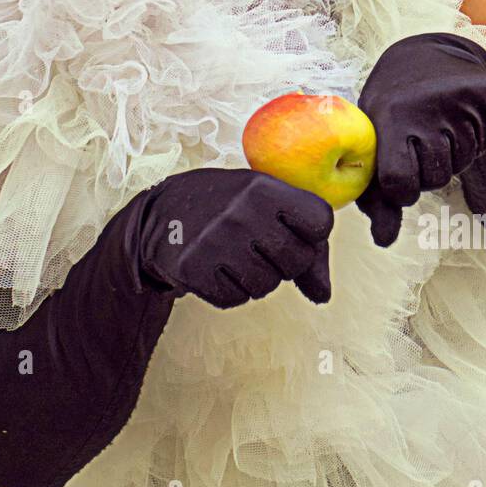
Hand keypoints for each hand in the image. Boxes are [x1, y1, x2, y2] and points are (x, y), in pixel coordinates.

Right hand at [134, 168, 333, 308]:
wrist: (162, 211)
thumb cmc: (227, 205)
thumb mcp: (266, 201)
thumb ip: (305, 241)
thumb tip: (323, 296)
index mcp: (262, 187)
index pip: (320, 222)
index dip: (311, 232)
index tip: (291, 227)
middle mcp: (240, 213)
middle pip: (297, 261)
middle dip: (285, 260)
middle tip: (259, 242)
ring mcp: (215, 242)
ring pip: (267, 285)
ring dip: (257, 277)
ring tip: (235, 253)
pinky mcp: (193, 269)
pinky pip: (235, 298)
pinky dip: (230, 289)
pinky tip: (216, 266)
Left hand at [356, 32, 485, 246]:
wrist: (428, 61)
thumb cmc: (391, 113)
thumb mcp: (375, 143)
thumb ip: (376, 196)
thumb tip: (383, 240)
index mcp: (389, 118)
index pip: (397, 182)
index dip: (400, 189)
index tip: (397, 174)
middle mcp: (424, 108)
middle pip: (432, 179)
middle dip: (423, 174)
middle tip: (414, 146)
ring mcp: (459, 103)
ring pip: (456, 166)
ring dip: (445, 160)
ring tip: (432, 131)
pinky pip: (479, 148)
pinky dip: (467, 146)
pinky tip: (453, 124)